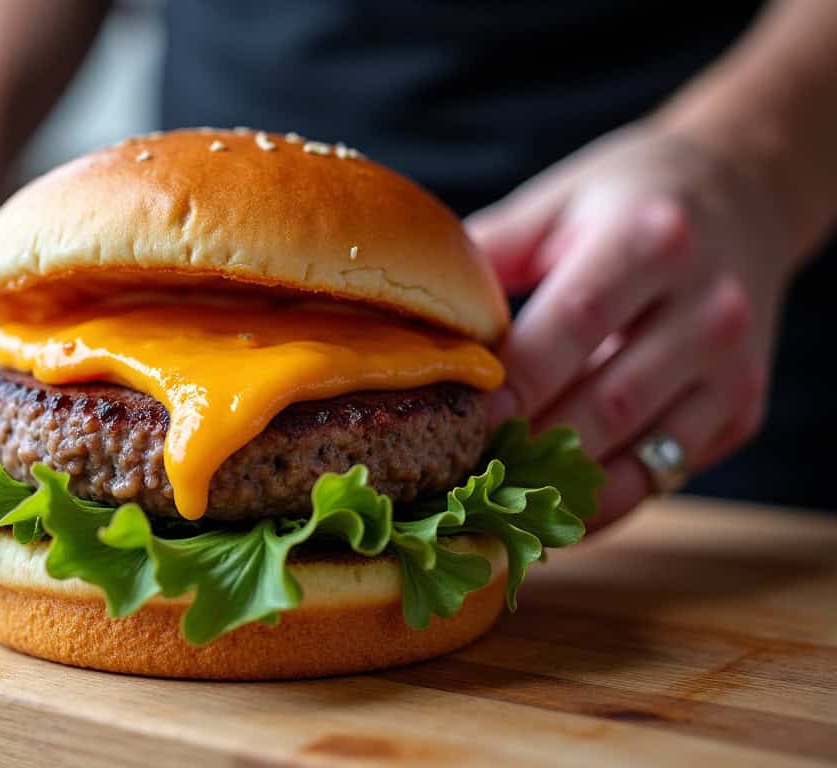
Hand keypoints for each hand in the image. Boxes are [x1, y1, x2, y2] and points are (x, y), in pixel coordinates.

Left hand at [466, 122, 796, 530]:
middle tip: (458, 481)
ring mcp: (733, 366)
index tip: (459, 422)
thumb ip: (488, 251)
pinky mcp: (743, 410)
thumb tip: (404, 306)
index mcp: (649, 241)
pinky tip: (544, 514)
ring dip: (563, 494)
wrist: (746, 192)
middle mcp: (707, 307)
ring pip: (642, 455)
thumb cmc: (627, 200)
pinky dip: (602, 504)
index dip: (515, 383)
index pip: (574, 324)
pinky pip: (664, 475)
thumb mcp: (558, 201)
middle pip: (608, 403)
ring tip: (492, 512)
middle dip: (529, 450)